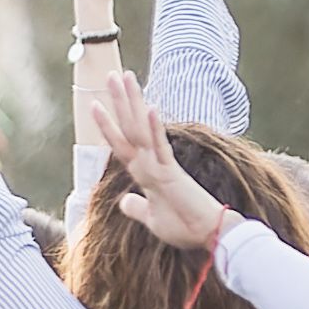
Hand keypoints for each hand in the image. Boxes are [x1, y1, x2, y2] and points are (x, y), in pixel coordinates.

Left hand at [88, 72, 229, 247]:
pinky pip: (160, 147)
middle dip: (121, 100)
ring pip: (141, 129)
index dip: (108, 124)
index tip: (97, 103)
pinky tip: (150, 108)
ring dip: (132, 103)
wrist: (211, 234)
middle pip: (131, 126)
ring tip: (125, 77)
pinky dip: (155, 128)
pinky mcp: (172, 173)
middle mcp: (152, 163)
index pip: (122, 143)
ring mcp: (161, 165)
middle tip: (113, 74)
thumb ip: (137, 206)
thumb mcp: (152, 219)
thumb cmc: (186, 228)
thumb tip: (123, 200)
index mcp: (146, 173)